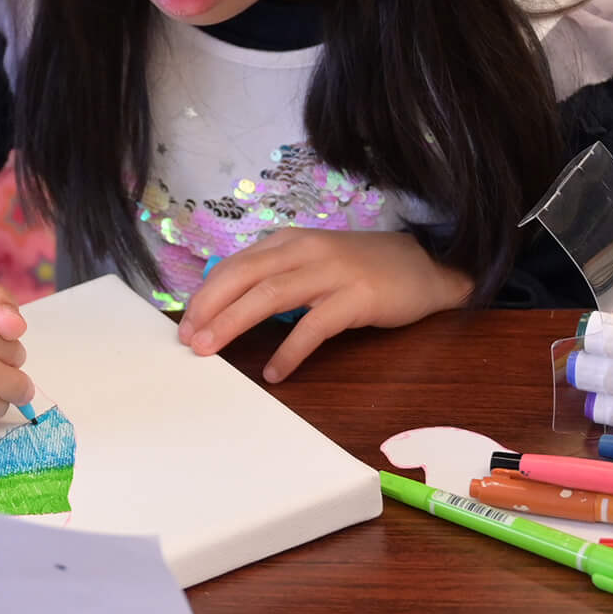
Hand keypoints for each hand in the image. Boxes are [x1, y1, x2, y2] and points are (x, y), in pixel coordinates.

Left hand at [178, 231, 470, 382]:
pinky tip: (275, 372)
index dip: (206, 294)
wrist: (427, 267)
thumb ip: (276, 277)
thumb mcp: (313, 263)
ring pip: (270, 295)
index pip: (236, 265)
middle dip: (210, 308)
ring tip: (212, 351)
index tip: (185, 322)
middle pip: (244, 276)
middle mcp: (306, 250)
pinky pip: (314, 326)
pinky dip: (290, 351)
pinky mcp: (357, 297)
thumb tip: (228, 306)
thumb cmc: (363, 270)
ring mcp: (332, 272)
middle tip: (188, 340)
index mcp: (290, 241)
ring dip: (234, 323)